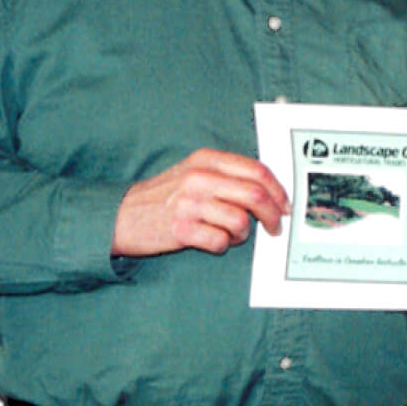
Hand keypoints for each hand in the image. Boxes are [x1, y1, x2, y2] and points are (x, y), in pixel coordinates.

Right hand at [113, 148, 288, 256]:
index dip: (279, 190)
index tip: (286, 205)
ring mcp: (188, 203)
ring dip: (242, 234)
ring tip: (230, 234)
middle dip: (273, 215)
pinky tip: (212, 241)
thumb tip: (271, 192)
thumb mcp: (195, 172)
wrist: (121, 216)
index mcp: (207, 160)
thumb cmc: (166, 196)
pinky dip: (222, 246)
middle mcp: (199, 177)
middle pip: (256, 195)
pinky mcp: (180, 230)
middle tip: (275, 227)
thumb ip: (229, 176)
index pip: (257, 171)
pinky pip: (220, 242)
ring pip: (240, 221)